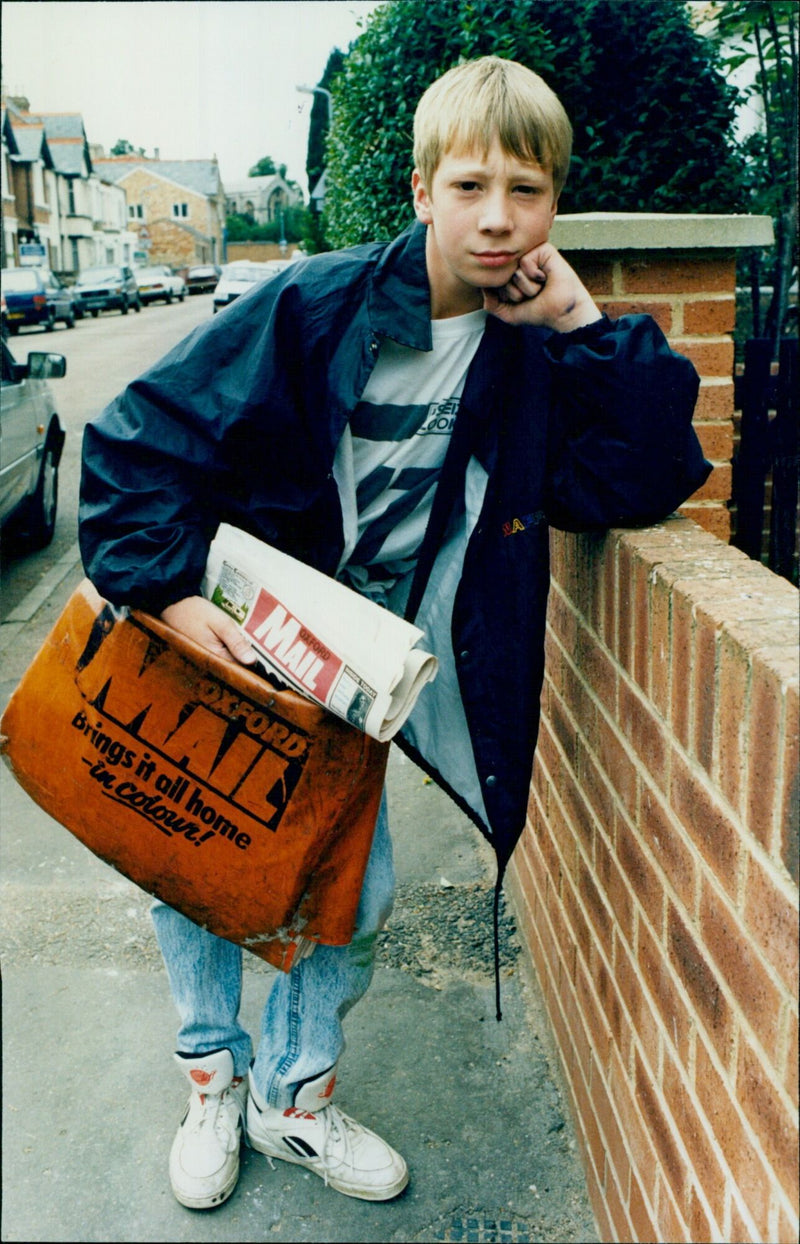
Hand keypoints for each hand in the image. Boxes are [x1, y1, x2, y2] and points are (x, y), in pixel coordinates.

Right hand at [160, 596, 257, 666]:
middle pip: (233, 667)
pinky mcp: (201, 653)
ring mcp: (203, 660)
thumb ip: (236, 641)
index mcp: (214, 658)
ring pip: (226, 662)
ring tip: (248, 644)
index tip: (267, 662)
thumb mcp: (220, 622)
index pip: (240, 669)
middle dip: (246, 660)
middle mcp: (208, 664)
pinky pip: (219, 656)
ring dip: (237, 655)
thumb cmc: (195, 611)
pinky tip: (233, 642)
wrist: (171, 604)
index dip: (253, 665)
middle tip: (261, 649)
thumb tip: (251, 661)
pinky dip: (227, 650)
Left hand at [483, 243, 601, 332]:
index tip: (522, 302)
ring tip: (541, 286)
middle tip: (535, 294)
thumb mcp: (509, 314)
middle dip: (517, 293)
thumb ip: (491, 305)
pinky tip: (545, 277)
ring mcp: (530, 256)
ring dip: (528, 286)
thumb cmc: (539, 312)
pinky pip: (525, 261)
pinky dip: (534, 275)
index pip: (494, 283)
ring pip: (514, 271)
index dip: (507, 297)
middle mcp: (519, 265)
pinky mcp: (542, 250)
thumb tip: (483, 288)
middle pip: (502, 277)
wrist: (562, 313)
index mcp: (511, 276)